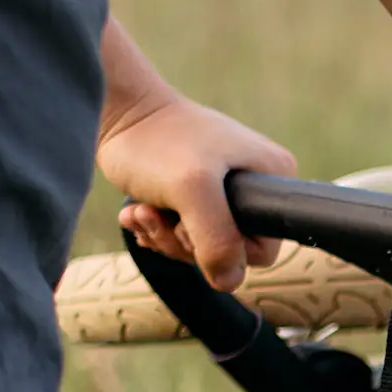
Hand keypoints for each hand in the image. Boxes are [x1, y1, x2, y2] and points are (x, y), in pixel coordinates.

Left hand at [100, 83, 295, 293]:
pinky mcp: (194, 195)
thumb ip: (217, 240)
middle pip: (229, 250)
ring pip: (202, 246)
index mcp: (274, 177)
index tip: (191, 224)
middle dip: (186, 243)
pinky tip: (139, 210)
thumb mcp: (193, 190)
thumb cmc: (157, 141)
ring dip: (164, 236)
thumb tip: (228, 280)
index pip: (263, 248)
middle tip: (160, 216)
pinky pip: (182, 233)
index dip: (224, 250)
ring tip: (144, 210)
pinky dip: (155, 228)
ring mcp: (225, 191)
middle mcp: (256, 186)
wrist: (117, 111)